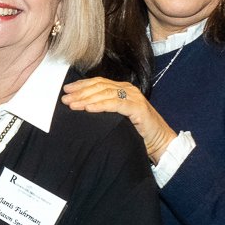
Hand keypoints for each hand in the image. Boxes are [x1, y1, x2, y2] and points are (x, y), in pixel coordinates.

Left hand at [62, 77, 179, 161]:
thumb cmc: (136, 132)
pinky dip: (100, 106)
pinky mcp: (137, 108)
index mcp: (122, 89)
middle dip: (80, 92)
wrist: (159, 141)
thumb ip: (104, 110)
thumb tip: (81, 108)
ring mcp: (133, 97)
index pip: (98, 83)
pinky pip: (115, 104)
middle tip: (64, 98)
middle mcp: (128, 90)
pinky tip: (88, 109)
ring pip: (105, 93)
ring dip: (86, 99)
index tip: (66, 90)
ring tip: (72, 104)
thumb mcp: (116, 118)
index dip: (81, 85)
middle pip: (99, 86)